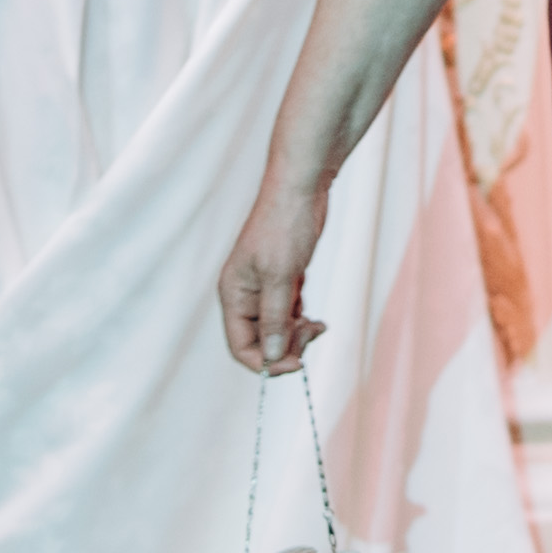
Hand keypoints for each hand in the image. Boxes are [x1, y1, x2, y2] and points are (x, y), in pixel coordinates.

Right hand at [215, 172, 330, 376]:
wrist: (301, 189)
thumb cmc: (285, 226)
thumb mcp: (281, 276)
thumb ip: (274, 318)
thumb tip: (272, 357)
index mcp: (233, 294)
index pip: (240, 346)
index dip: (266, 362)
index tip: (298, 364)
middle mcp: (245, 295)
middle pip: (260, 341)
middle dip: (287, 346)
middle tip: (313, 333)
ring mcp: (264, 288)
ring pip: (276, 329)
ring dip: (297, 334)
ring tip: (318, 325)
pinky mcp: (283, 280)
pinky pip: (288, 314)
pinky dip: (302, 321)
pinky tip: (317, 320)